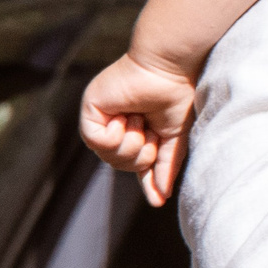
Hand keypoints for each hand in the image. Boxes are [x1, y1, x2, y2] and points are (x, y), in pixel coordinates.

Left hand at [79, 50, 198, 207]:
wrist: (169, 68)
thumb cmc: (177, 94)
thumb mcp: (175, 137)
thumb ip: (166, 165)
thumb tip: (162, 196)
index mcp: (138, 130)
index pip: (136, 163)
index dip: (147, 182)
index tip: (158, 200)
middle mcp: (117, 126)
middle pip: (121, 163)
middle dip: (140, 153)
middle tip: (150, 133)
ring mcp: (102, 119)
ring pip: (108, 155)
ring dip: (130, 141)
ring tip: (139, 119)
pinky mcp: (90, 110)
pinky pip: (96, 141)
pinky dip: (114, 134)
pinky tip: (124, 116)